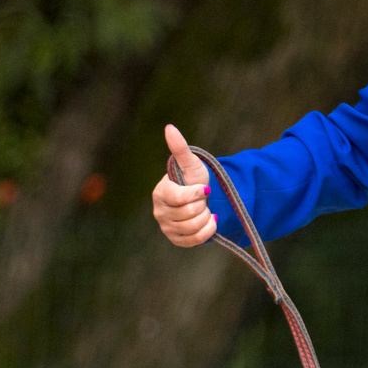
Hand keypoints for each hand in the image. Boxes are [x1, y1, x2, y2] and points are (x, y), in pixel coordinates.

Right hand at [151, 124, 216, 247]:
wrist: (205, 201)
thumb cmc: (195, 180)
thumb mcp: (191, 164)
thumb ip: (180, 148)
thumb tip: (169, 127)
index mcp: (160, 193)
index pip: (179, 198)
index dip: (197, 194)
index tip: (205, 188)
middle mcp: (159, 212)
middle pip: (190, 213)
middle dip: (203, 205)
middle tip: (202, 200)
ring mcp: (167, 228)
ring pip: (195, 226)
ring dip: (206, 217)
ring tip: (204, 209)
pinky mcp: (177, 240)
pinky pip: (197, 239)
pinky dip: (208, 230)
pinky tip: (209, 221)